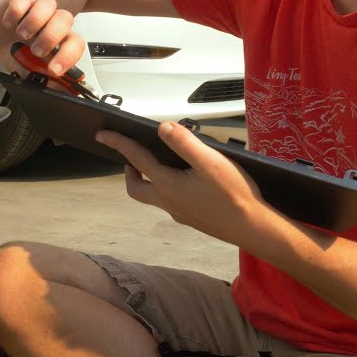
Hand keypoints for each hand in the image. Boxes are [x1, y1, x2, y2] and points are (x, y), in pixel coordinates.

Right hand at [0, 0, 86, 77]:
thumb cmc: (16, 50)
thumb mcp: (26, 69)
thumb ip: (40, 79)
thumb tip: (56, 92)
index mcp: (58, 41)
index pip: (75, 43)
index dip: (69, 56)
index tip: (54, 69)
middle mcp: (50, 23)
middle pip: (65, 19)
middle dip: (51, 36)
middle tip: (36, 50)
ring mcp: (36, 10)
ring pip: (48, 4)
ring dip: (34, 22)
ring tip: (21, 34)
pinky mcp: (19, 0)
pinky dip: (15, 12)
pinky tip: (9, 23)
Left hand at [95, 122, 284, 249]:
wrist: (254, 229)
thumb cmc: (235, 195)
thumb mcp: (210, 162)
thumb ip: (185, 143)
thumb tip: (162, 127)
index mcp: (167, 185)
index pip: (136, 159)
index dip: (118, 143)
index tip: (102, 134)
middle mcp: (168, 201)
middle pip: (136, 188)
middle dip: (129, 170)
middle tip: (131, 155)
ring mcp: (179, 213)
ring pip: (152, 197)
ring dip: (148, 180)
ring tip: (159, 163)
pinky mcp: (192, 219)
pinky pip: (169, 202)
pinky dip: (166, 189)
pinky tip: (185, 181)